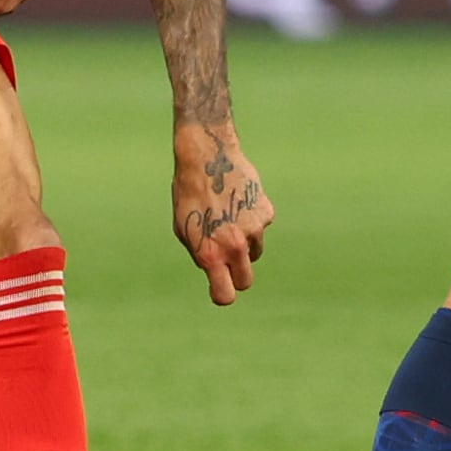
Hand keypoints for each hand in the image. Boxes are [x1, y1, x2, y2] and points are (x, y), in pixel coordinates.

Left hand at [170, 124, 271, 305]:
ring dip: (244, 245)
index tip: (219, 288)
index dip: (222, 294)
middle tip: (227, 261)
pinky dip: (251, 220)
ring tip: (226, 219)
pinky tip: (236, 201)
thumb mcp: (184, 228)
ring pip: (254, 252)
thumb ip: (201, 253)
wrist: (207, 155)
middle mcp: (235, 245)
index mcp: (210, 253)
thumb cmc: (189, 194)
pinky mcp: (266, 213)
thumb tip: (216, 270)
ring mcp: (255, 230)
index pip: (225, 294)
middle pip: (245, 281)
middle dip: (237, 276)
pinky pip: (260, 227)